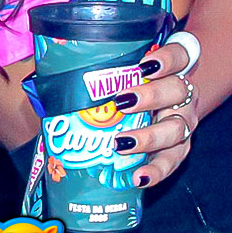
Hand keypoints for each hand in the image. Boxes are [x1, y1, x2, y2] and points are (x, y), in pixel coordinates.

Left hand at [105, 37, 201, 187]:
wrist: (163, 108)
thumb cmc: (135, 87)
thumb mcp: (126, 73)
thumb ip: (104, 70)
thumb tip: (48, 76)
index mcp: (173, 69)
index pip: (180, 55)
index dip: (167, 58)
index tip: (146, 65)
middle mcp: (183, 94)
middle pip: (177, 90)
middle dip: (151, 96)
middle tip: (122, 102)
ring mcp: (183, 122)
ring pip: (177, 128)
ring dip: (149, 137)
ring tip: (122, 144)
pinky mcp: (179, 149)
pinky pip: (171, 161)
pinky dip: (156, 171)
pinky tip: (139, 178)